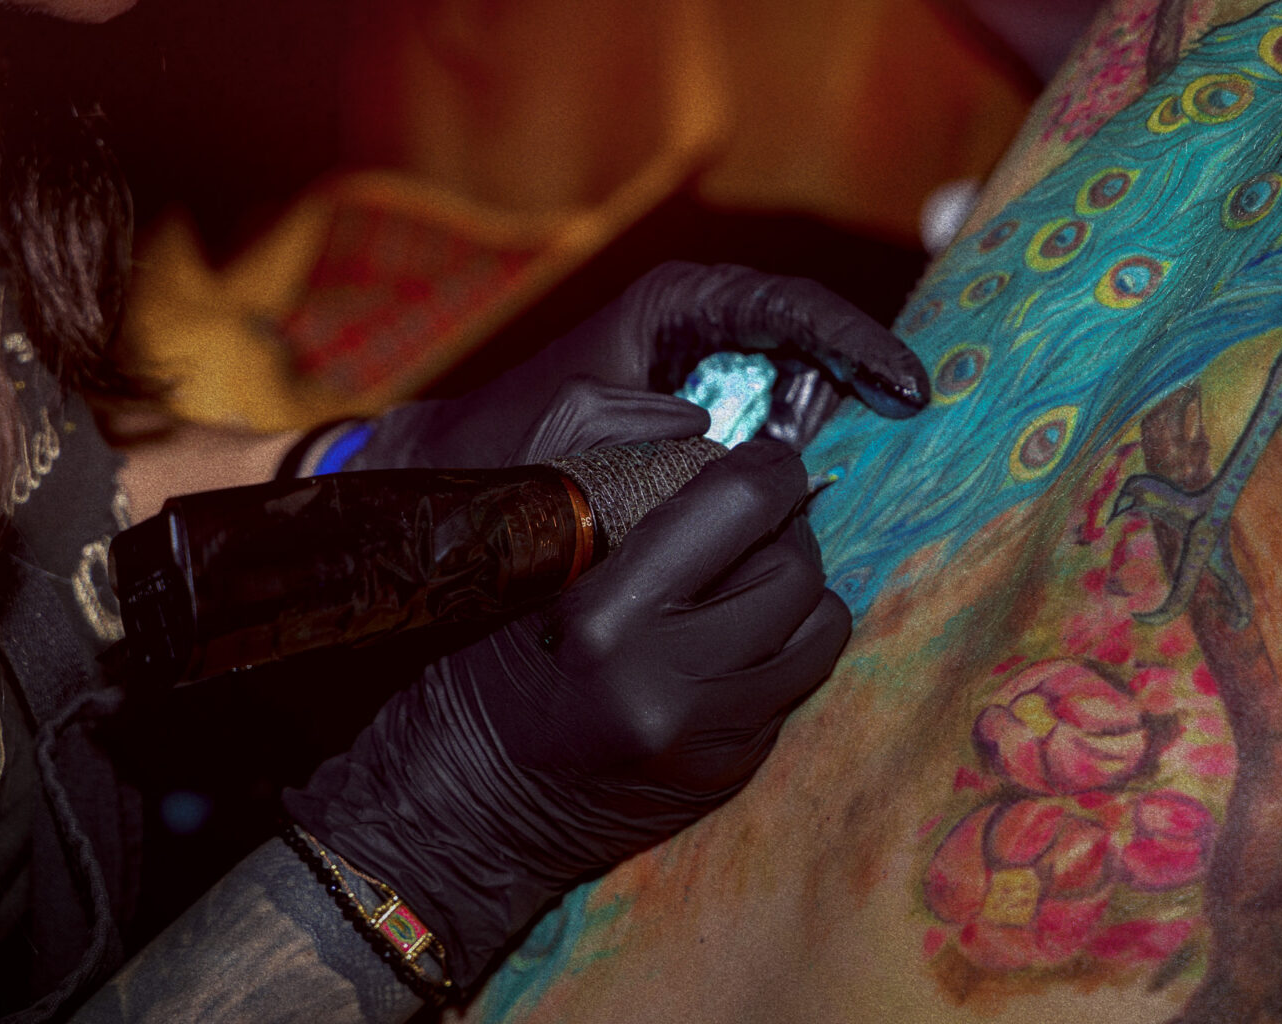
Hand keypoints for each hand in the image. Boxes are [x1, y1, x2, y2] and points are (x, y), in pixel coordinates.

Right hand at [282, 440, 849, 984]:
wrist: (460, 812)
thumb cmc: (473, 669)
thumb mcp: (520, 565)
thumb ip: (610, 491)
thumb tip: (711, 442)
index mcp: (603, 616)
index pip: (739, 505)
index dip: (767, 464)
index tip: (762, 456)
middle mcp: (667, 681)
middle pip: (794, 568)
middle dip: (782, 530)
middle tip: (747, 523)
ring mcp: (707, 737)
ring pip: (820, 627)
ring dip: (794, 591)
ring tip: (746, 580)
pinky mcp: (728, 772)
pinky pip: (796, 684)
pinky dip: (777, 649)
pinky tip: (725, 644)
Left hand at [344, 261, 929, 469]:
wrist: (468, 487)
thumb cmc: (513, 447)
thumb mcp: (577, 431)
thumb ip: (652, 436)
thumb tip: (731, 455)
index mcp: (678, 307)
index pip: (788, 306)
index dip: (855, 340)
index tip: (903, 382)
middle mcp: (704, 332)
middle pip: (810, 338)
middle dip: (867, 372)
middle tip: (921, 414)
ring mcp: (712, 376)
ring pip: (803, 383)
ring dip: (849, 414)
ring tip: (903, 446)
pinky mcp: (712, 424)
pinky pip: (778, 427)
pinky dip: (814, 451)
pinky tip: (844, 483)